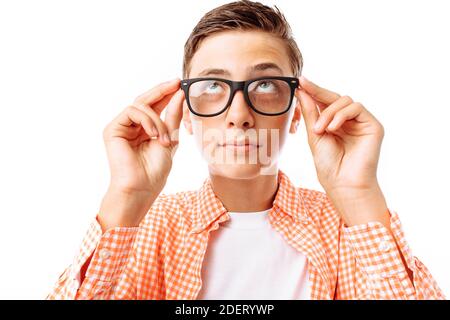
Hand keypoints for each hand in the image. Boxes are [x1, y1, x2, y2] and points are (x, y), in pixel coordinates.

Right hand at [99, 78, 184, 229]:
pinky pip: (132, 112)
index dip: (166, 94)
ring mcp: (121, 127)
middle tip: (175, 83)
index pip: (155, 106)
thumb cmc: (155, 170)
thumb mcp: (170, 139)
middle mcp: (131, 126)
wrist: (142, 187)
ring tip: (163, 138)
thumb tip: (179, 94)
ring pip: (140, 106)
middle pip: (145, 100)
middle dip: (162, 91)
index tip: (179, 84)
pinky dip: (147, 120)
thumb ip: (173, 117)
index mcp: (145, 129)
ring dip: (157, 119)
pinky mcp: (112, 129)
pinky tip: (153, 134)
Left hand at [295, 76, 388, 227]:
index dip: (313, 91)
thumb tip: (302, 91)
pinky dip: (341, 115)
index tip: (299, 81)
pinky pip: (356, 107)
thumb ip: (311, 113)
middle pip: (335, 98)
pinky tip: (332, 128)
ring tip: (320, 129)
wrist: (343, 184)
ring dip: (328, 112)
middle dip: (317, 92)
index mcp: (335, 124)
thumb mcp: (314, 135)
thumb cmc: (329, 165)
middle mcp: (349, 122)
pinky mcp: (373, 126)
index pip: (324, 103)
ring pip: (345, 101)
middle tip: (303, 86)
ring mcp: (361, 123)